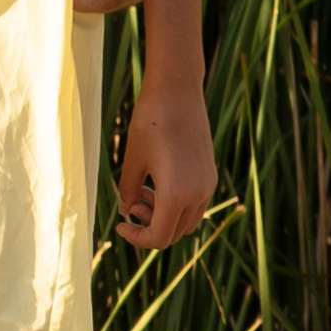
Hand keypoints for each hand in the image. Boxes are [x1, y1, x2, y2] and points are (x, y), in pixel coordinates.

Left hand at [114, 82, 214, 250]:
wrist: (178, 92)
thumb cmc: (149, 123)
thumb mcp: (133, 160)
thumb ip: (128, 191)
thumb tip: (127, 211)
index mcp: (177, 195)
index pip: (159, 238)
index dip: (137, 238)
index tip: (120, 224)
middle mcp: (198, 194)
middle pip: (174, 233)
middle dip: (150, 226)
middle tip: (131, 204)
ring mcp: (208, 184)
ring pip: (186, 220)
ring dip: (163, 215)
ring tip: (140, 192)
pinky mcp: (210, 174)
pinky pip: (194, 202)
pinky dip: (175, 202)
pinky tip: (155, 182)